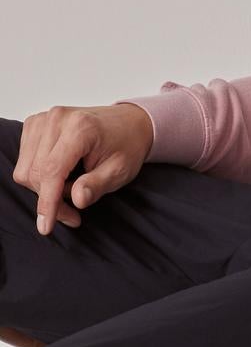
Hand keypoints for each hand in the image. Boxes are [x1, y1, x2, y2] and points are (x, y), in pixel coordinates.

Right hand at [14, 103, 154, 234]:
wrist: (130, 122)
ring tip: (70, 189)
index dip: (47, 202)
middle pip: (35, 172)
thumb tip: (77, 200)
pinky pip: (24, 160)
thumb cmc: (127, 145)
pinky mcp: (35, 124)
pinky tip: (60, 176)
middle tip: (74, 212)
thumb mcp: (120, 171)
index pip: (52, 170)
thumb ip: (97, 185)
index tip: (46, 227)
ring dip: (44, 188)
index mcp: (80, 128)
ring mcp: (44, 119)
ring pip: (25, 169)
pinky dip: (38, 175)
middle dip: (51, 200)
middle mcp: (57, 119)